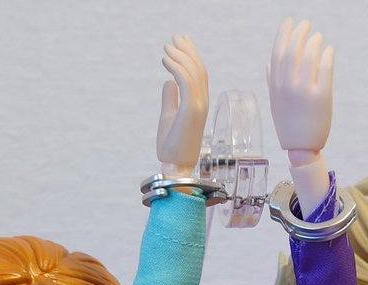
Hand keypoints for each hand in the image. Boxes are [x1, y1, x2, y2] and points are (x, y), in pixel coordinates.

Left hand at [156, 34, 208, 176]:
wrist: (175, 164)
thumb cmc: (172, 145)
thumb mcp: (168, 115)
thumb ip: (170, 98)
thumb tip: (169, 82)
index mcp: (199, 103)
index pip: (199, 74)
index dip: (192, 55)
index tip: (181, 41)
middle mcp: (202, 102)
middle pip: (199, 69)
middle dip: (187, 50)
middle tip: (175, 37)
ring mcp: (199, 105)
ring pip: (193, 72)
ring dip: (180, 56)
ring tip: (166, 47)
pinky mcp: (192, 109)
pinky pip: (186, 81)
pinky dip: (176, 67)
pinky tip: (165, 60)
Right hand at [267, 18, 334, 158]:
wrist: (301, 148)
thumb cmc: (289, 124)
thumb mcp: (276, 103)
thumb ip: (272, 82)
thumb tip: (269, 65)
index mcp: (276, 86)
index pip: (278, 53)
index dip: (283, 34)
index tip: (289, 21)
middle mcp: (288, 87)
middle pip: (292, 51)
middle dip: (299, 33)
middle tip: (306, 24)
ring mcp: (304, 92)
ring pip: (309, 57)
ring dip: (314, 42)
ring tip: (319, 37)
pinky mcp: (321, 97)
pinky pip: (325, 69)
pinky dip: (327, 56)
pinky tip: (329, 50)